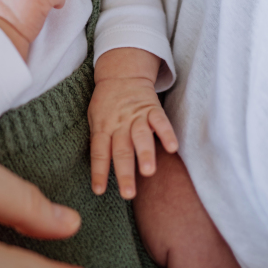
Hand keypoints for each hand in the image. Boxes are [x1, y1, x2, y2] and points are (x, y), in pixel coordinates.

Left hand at [87, 48, 177, 199]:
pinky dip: (166, 133)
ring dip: (145, 154)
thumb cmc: (106, 104)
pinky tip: (172, 147)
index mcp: (103, 127)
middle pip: (121, 150)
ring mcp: (136, 116)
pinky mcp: (152, 109)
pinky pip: (160, 121)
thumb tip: (99, 171)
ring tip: (148, 171)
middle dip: (125, 172)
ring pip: (140, 136)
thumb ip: (99, 141)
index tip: (99, 190)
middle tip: (128, 193)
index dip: (98, 171)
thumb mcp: (95, 119)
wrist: (122, 73)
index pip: (98, 151)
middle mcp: (119, 124)